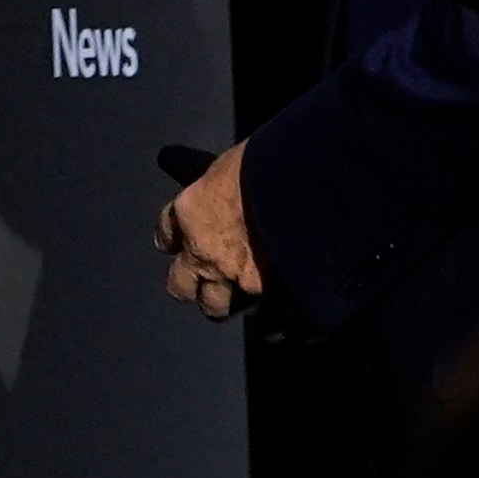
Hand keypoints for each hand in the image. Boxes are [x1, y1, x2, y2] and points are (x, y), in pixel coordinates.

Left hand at [155, 140, 262, 320]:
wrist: (312, 185)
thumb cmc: (276, 158)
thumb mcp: (240, 158)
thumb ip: (230, 180)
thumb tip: (237, 181)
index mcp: (192, 209)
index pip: (166, 230)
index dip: (171, 236)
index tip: (174, 240)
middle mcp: (205, 251)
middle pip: (179, 284)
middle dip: (190, 282)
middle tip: (203, 278)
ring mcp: (236, 278)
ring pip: (216, 307)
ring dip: (226, 301)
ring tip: (240, 297)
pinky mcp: (269, 295)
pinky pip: (264, 319)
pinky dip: (271, 317)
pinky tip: (279, 312)